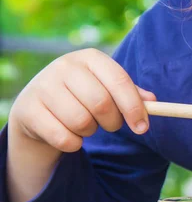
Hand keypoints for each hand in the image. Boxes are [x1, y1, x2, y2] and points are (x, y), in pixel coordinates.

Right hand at [9, 48, 154, 154]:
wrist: (38, 106)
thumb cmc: (83, 95)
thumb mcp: (107, 88)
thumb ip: (131, 94)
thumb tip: (152, 101)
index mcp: (91, 58)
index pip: (119, 81)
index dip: (134, 107)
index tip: (143, 127)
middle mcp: (65, 66)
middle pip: (101, 103)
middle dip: (112, 122)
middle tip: (110, 125)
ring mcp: (43, 86)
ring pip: (82, 122)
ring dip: (90, 131)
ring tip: (85, 125)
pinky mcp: (29, 109)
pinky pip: (64, 138)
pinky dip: (73, 143)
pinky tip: (69, 134)